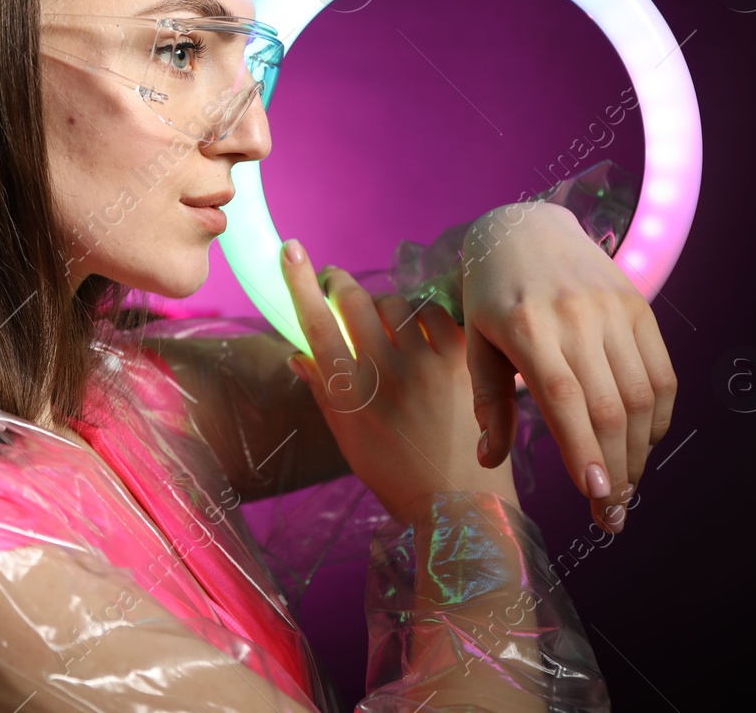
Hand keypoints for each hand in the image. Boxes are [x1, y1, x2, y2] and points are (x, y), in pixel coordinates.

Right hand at [278, 237, 518, 525]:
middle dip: (340, 284)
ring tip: (387, 324)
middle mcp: (386, 373)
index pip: (316, 324)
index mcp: (350, 395)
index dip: (299, 282)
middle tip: (336, 283)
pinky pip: (436, 315)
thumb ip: (323, 393)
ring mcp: (428, 362)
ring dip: (385, 306)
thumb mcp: (349, 441)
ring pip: (397, 304)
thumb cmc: (399, 477)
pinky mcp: (465, 359)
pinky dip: (425, 318)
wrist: (464, 505)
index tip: (290, 250)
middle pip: (355, 302)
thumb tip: (296, 354)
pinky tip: (425, 334)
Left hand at [459, 201, 676, 532]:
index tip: (593, 496)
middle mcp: (575, 317)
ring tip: (625, 488)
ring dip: (639, 452)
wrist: (525, 227)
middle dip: (615, 469)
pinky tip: (642, 444)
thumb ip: (487, 400)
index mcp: (525, 327)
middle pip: (609, 407)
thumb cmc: (489, 293)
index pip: (564, 399)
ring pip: (641, 396)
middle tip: (611, 515)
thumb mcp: (475, 341)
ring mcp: (613, 310)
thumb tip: (488, 459)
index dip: (583, 450)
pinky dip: (657, 417)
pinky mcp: (639, 307)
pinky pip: (661, 373)